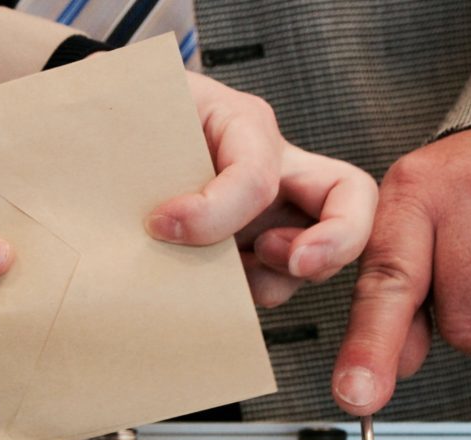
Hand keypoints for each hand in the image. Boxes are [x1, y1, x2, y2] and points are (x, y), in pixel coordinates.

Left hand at [147, 72, 377, 306]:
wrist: (120, 131)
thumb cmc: (131, 115)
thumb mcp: (133, 112)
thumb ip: (134, 144)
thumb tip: (140, 214)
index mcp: (242, 123)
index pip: (256, 174)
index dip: (214, 210)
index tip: (159, 223)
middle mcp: (275, 167)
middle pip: (351, 197)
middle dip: (338, 239)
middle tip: (295, 264)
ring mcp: (275, 212)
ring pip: (317, 254)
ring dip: (278, 279)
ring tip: (222, 278)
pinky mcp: (257, 249)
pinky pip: (277, 281)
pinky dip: (251, 296)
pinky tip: (208, 291)